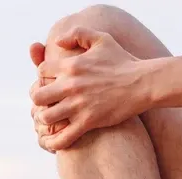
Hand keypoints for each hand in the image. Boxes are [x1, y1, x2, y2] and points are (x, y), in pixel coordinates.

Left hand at [31, 27, 150, 151]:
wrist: (143, 83)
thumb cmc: (123, 61)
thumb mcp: (101, 38)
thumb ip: (77, 34)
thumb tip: (57, 42)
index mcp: (71, 65)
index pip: (41, 71)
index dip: (44, 76)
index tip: (53, 82)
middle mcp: (71, 85)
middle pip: (38, 95)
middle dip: (40, 99)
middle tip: (49, 102)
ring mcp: (79, 105)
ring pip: (46, 116)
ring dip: (46, 118)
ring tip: (54, 118)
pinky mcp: (88, 121)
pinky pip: (63, 137)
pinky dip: (55, 142)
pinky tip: (53, 141)